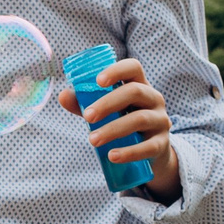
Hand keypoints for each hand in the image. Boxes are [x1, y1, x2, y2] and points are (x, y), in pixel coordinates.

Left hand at [55, 56, 182, 202]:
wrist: (150, 152)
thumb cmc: (124, 122)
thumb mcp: (106, 111)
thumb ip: (85, 103)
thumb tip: (62, 96)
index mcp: (140, 85)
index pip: (133, 68)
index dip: (117, 70)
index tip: (98, 80)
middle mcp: (154, 99)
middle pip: (134, 92)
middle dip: (108, 103)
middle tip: (87, 117)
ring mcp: (160, 121)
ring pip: (140, 119)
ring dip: (113, 129)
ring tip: (92, 140)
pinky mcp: (161, 144)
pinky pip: (148, 147)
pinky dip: (129, 152)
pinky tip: (113, 156)